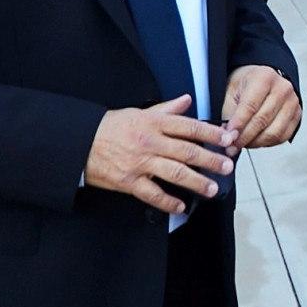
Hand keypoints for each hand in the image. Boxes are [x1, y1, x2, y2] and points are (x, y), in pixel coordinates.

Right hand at [82, 95, 235, 212]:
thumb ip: (165, 109)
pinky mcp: (128, 181)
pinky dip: (168, 202)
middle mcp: (149, 141)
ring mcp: (140, 163)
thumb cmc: (108, 127)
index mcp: (153, 122)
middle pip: (187, 151)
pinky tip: (180, 206)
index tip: (228, 138)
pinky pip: (153, 194)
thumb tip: (186, 100)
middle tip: (227, 166)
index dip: (212, 133)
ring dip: (197, 182)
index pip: (189, 127)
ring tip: (212, 188)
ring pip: (175, 173)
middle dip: (211, 160)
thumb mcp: (138, 112)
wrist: (79, 142)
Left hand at [221, 63, 302, 151]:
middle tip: (231, 146)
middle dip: (244, 138)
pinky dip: (267, 143)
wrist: (262, 80)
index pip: (250, 106)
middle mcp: (282, 88)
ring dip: (255, 143)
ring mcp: (292, 102)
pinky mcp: (297, 115)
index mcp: (264, 77)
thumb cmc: (245, 84)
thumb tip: (228, 136)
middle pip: (262, 120)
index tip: (228, 138)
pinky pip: (282, 137)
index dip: (238, 125)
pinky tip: (256, 140)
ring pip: (274, 132)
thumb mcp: (230, 92)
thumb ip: (228, 114)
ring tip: (242, 143)